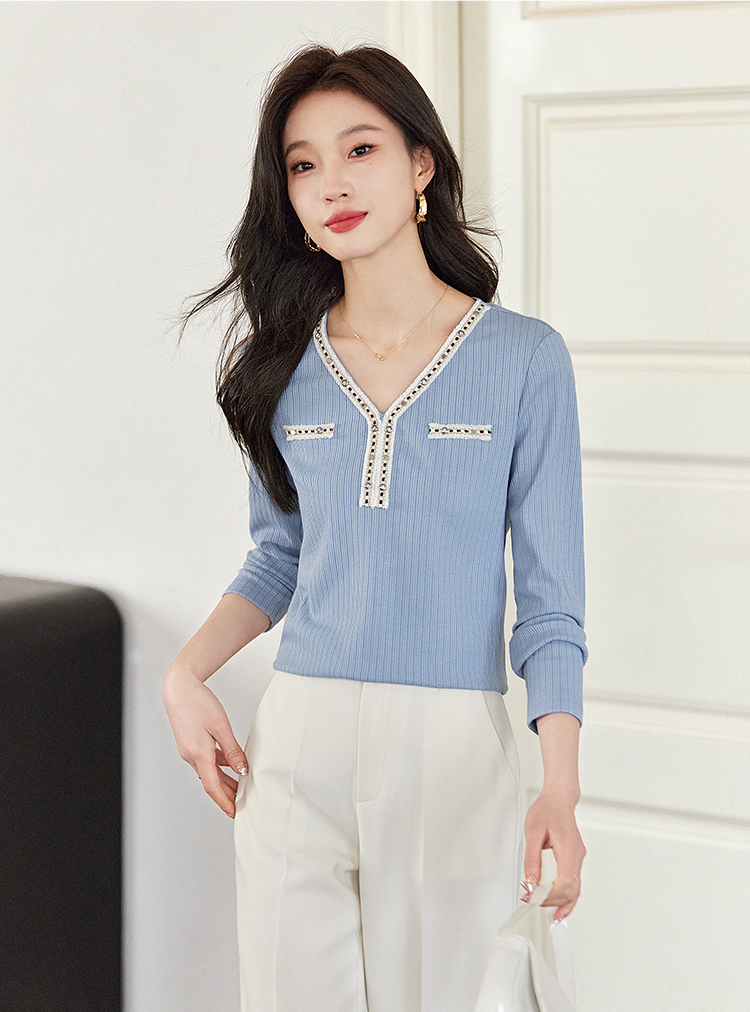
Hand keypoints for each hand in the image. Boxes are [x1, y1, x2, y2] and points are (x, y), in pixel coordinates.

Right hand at [162, 665, 248, 817]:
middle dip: (226, 795)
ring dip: (224, 781)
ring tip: (240, 788)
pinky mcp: (189, 743)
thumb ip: (232, 750)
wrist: (178, 687)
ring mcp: (188, 750)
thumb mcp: (221, 726)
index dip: (224, 802)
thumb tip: (242, 770)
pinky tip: (230, 765)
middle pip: (211, 782)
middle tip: (241, 805)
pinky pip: (206, 760)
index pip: (212, 786)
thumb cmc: (197, 702)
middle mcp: (191, 755)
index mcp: (198, 754)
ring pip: (209, 771)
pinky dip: (218, 767)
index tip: (234, 813)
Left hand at [521, 789, 585, 921]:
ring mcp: (578, 858)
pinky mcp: (574, 859)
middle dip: (552, 901)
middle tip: (532, 902)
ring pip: (575, 890)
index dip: (550, 894)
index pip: (565, 882)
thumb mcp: (532, 831)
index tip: (533, 897)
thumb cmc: (547, 810)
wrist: (559, 798)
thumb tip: (530, 882)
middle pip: (571, 889)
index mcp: (569, 848)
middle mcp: (577, 856)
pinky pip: (574, 883)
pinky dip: (567, 897)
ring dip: (561, 902)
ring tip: (547, 912)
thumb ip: (532, 859)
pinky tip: (559, 906)